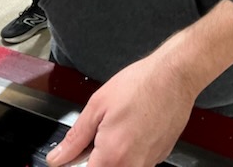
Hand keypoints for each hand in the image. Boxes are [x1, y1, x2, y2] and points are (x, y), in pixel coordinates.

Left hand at [46, 49, 196, 166]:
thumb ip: (75, 137)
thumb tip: (57, 158)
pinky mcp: (161, 156)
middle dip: (97, 158)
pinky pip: (139, 162)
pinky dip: (132, 150)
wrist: (175, 75)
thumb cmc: (141, 84)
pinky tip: (134, 127)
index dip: (77, 164)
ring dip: (115, 155)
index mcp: (112, 156)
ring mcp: (149, 163)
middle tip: (99, 136)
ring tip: (120, 126)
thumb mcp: (98, 104)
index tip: (77, 155)